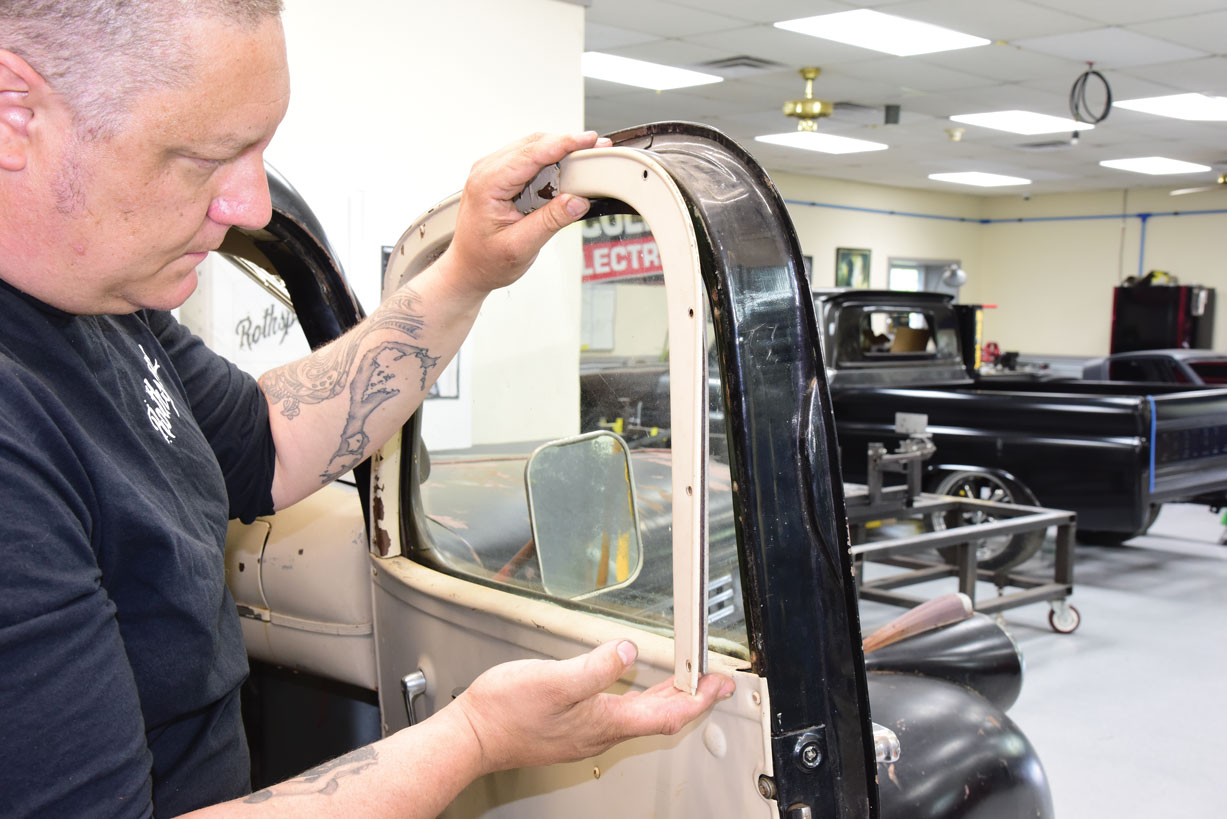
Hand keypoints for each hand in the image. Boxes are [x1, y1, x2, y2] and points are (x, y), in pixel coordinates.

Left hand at [440, 131, 607, 300]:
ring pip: (534, 148)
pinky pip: (530, 159)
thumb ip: (550, 222)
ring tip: (586, 163)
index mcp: (487, 183)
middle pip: (535, 144)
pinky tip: (566, 173)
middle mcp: (487, 170)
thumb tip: (577, 202)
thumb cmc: (485, 260)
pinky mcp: (502, 176)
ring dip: (561, 153)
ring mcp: (494, 170)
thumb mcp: (520, 247)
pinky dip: (551, 163)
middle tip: (597, 150)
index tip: (589, 140)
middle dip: (568, 144)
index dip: (563, 143)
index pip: (531, 153)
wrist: (468, 268)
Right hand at [450, 640, 734, 773]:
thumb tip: (630, 651)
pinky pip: (618, 713)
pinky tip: (630, 686)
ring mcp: (586, 733)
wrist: (472, 737)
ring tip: (684, 681)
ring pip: (640, 715)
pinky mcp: (571, 728)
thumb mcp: (556, 680)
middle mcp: (601, 732)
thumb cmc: (507, 713)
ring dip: (666, 697)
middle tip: (713, 682)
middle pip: (659, 716)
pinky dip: (637, 698)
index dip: (699, 698)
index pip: (668, 713)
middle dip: (690, 697)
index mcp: (606, 721)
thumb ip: (597, 666)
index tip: (720, 684)